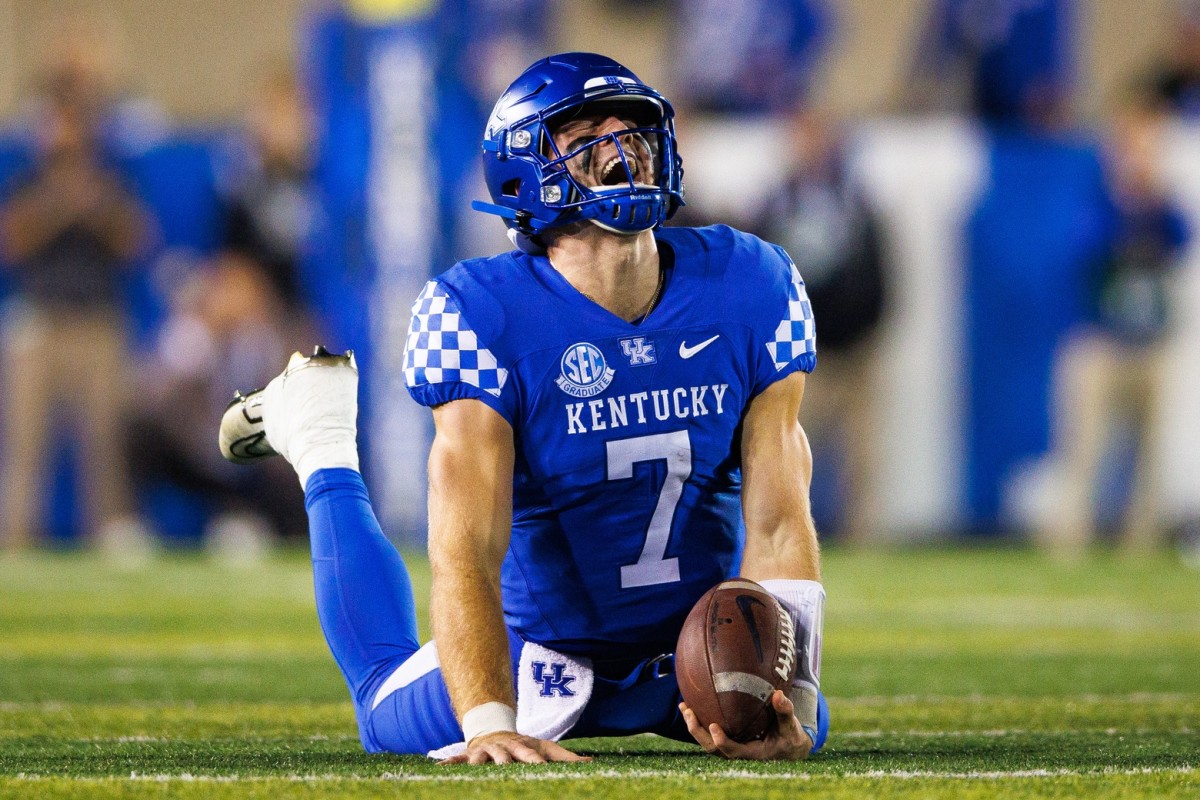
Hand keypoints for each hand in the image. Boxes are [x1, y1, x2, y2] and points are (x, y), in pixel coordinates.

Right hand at [438, 731, 592, 764]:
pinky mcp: (470, 755)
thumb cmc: (524, 746)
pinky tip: (439, 766)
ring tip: (474, 771)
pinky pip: (458, 760)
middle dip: (505, 764)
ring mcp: (485, 752)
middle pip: (504, 758)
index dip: (535, 762)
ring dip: (477, 764)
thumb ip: (567, 758)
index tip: (540, 769)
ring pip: (480, 760)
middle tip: (506, 771)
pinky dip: (449, 763)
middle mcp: (502, 749)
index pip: (530, 756)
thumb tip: (591, 763)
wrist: (495, 730)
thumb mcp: (546, 748)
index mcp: (522, 748)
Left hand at [680, 690, 814, 760]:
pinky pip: (709, 735)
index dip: (722, 741)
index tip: (713, 726)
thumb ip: (785, 711)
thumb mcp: (790, 727)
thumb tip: (779, 694)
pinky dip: (700, 722)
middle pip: (712, 748)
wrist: (788, 748)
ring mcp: (731, 748)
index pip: (733, 751)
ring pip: (707, 742)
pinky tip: (692, 705)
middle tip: (689, 712)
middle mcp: (738, 753)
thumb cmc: (789, 737)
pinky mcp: (728, 740)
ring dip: (694, 726)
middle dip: (698, 732)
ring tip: (684, 706)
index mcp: (752, 753)